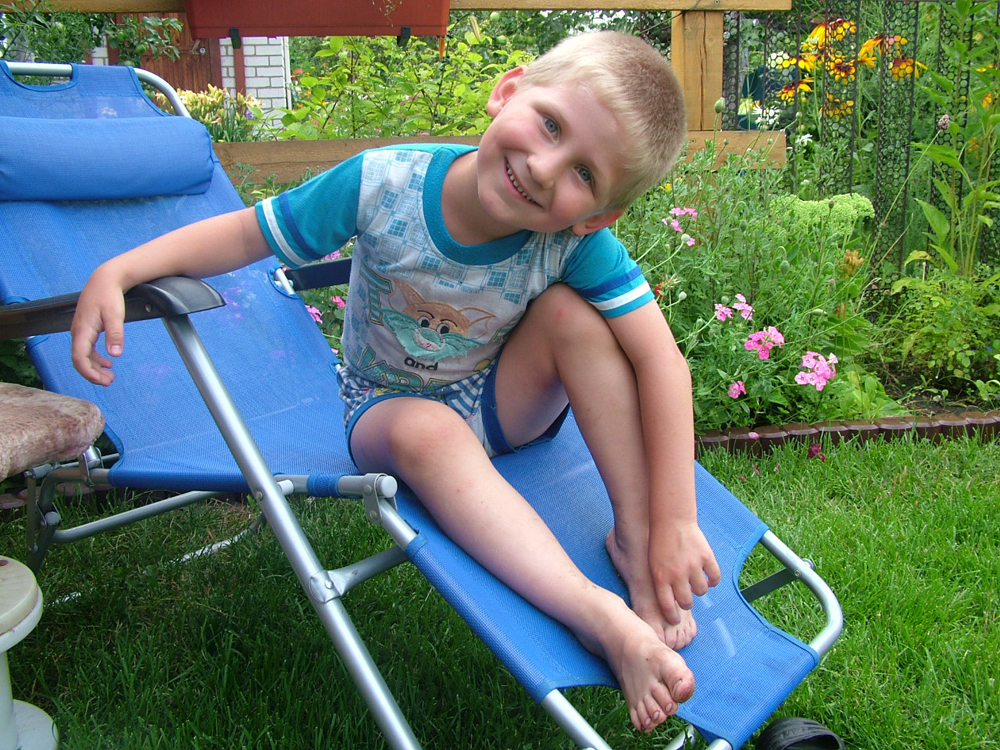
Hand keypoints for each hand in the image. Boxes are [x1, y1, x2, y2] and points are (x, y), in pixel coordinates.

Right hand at [70, 268, 126, 385]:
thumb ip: (115, 335)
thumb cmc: (109, 295)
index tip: (103, 381)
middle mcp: (78, 332)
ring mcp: (81, 330)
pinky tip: (107, 362)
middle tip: (109, 382)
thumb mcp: (115, 315)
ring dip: (95, 367)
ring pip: (83, 355)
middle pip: (80, 360)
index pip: (79, 358)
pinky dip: (95, 358)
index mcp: (82, 330)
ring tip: (109, 376)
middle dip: (93, 374)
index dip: (88, 373)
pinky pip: (86, 348)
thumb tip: (114, 354)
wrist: (105, 279)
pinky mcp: (86, 328)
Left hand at [648, 521, 721, 624]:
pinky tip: (708, 578)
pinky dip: (713, 581)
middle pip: (686, 602)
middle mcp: (677, 574)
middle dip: (687, 603)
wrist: (671, 520)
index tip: (675, 620)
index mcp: (661, 577)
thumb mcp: (654, 564)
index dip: (672, 616)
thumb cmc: (659, 542)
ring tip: (696, 584)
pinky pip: (715, 578)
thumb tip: (673, 601)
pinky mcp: (706, 557)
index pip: (667, 606)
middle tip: (687, 599)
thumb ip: (662, 582)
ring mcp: (693, 566)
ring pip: (702, 591)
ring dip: (699, 590)